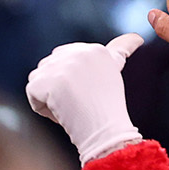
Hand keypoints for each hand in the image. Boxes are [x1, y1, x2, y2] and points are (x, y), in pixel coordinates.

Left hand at [25, 34, 144, 163]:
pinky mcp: (44, 82)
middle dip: (59, 86)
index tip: (88, 93)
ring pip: (39, 80)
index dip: (72, 80)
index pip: (68, 56)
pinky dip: (43, 108)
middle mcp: (77, 53)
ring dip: (50, 97)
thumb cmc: (110, 108)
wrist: (105, 132)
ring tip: (71, 107)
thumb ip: (119, 50)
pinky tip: (62, 113)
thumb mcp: (114, 72)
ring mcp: (60, 66)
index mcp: (96, 50)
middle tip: (81, 103)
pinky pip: (32, 95)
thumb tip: (136, 38)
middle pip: (51, 66)